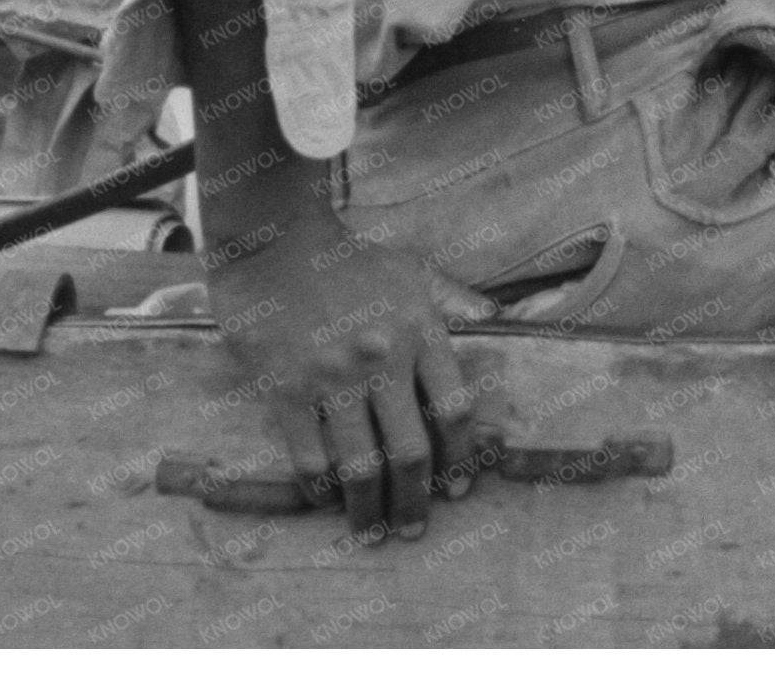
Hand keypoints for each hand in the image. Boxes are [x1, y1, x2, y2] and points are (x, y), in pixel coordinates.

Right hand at [207, 210, 495, 542]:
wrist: (275, 242)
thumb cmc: (349, 258)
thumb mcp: (414, 270)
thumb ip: (457, 300)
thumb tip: (498, 318)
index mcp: (421, 333)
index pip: (455, 411)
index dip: (460, 459)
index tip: (457, 489)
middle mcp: (383, 361)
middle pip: (411, 452)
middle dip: (416, 501)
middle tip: (415, 529)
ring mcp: (333, 379)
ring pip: (361, 466)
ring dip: (370, 510)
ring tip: (372, 533)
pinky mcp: (285, 391)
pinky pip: (309, 458)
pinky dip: (321, 489)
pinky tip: (326, 501)